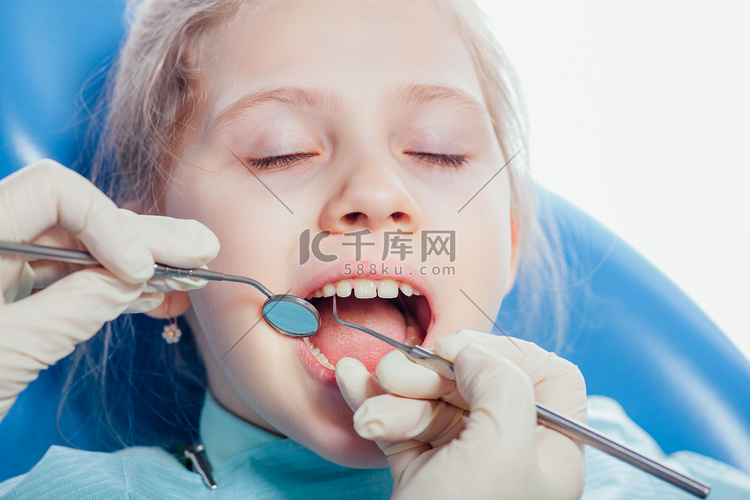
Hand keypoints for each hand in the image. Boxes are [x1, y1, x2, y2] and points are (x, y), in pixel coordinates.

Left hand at [0, 160, 219, 419]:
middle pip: (77, 220)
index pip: (53, 192)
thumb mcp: (6, 352)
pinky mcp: (10, 297)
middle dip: (142, 238)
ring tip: (189, 274)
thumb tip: (137, 275)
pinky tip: (152, 297)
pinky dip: (112, 290)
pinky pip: (70, 281)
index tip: (137, 270)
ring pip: (81, 251)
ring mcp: (0, 268)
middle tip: (200, 247)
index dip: (106, 222)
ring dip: (137, 266)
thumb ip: (76, 305)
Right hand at [336, 329, 586, 499]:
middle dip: (429, 374)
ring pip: (431, 399)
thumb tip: (471, 353)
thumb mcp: (501, 453)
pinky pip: (400, 419)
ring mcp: (463, 459)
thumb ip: (502, 384)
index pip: (547, 375)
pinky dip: (374, 402)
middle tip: (396, 377)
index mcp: (549, 449)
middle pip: (476, 381)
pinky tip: (351, 382)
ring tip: (372, 413)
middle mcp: (511, 450)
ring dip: (393, 395)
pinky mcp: (422, 469)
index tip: (459, 355)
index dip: (506, 353)